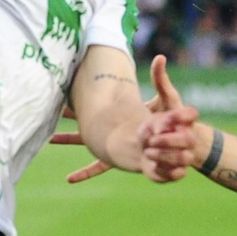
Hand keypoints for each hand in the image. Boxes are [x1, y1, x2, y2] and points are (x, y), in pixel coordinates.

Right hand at [50, 55, 190, 183]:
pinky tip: (70, 179)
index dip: (83, 97)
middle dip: (70, 115)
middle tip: (51, 110)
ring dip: (70, 140)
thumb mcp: (167, 99)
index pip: (100, 102)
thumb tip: (160, 57)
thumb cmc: (178, 122)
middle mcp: (118, 127)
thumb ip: (161, 80)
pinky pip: (100, 166)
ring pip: (88, 142)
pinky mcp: (121, 158)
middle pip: (88, 119)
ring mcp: (118, 143)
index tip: (65, 91)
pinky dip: (85, 173)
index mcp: (125, 113)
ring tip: (50, 140)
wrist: (186, 145)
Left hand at [136, 102, 198, 182]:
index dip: (182, 115)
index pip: (191, 113)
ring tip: (147, 153)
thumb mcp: (150, 123)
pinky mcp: (179, 172)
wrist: (144, 151)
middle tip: (151, 141)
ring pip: (184, 158)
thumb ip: (156, 122)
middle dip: (167, 141)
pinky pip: (176, 173)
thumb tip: (160, 131)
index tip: (168, 118)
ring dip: (162, 155)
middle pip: (189, 139)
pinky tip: (155, 165)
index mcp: (182, 122)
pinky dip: (162, 169)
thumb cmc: (151, 133)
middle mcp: (189, 139)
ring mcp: (186, 156)